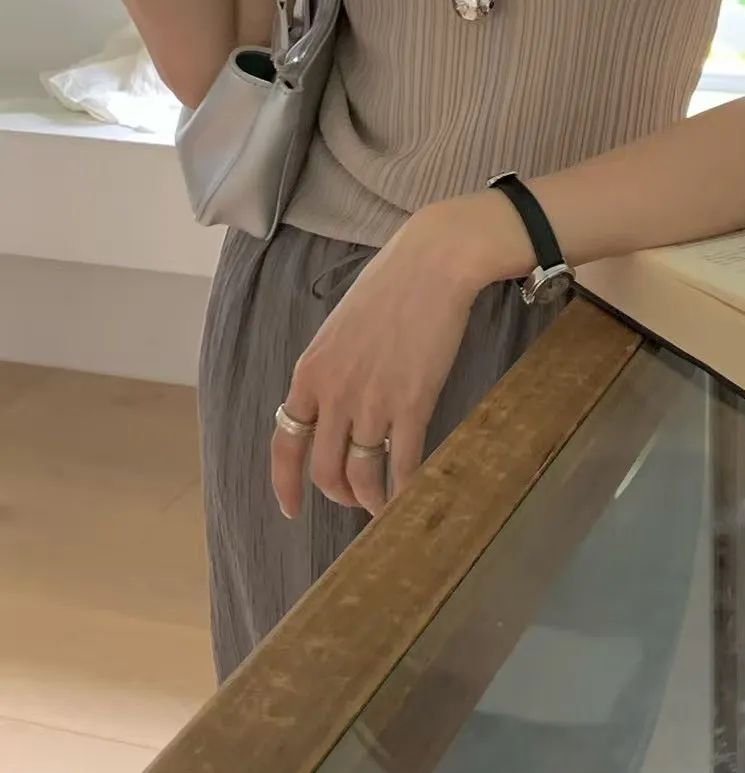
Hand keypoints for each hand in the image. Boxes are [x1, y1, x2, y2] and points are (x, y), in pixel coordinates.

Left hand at [272, 209, 491, 521]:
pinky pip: (402, 463)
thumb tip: (334, 411)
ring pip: (362, 474)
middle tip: (354, 498)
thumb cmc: (390, 287)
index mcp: (309, 373)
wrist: (432, 264)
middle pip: (324, 469)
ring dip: (371, 498)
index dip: (285, 483)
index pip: (284, 443)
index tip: (291, 508)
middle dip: (338, 493)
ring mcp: (372, 401)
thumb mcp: (338, 331)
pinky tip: (410, 494)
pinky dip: (404, 488)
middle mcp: (333, 394)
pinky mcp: (412, 403)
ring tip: (383, 503)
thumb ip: (330, 372)